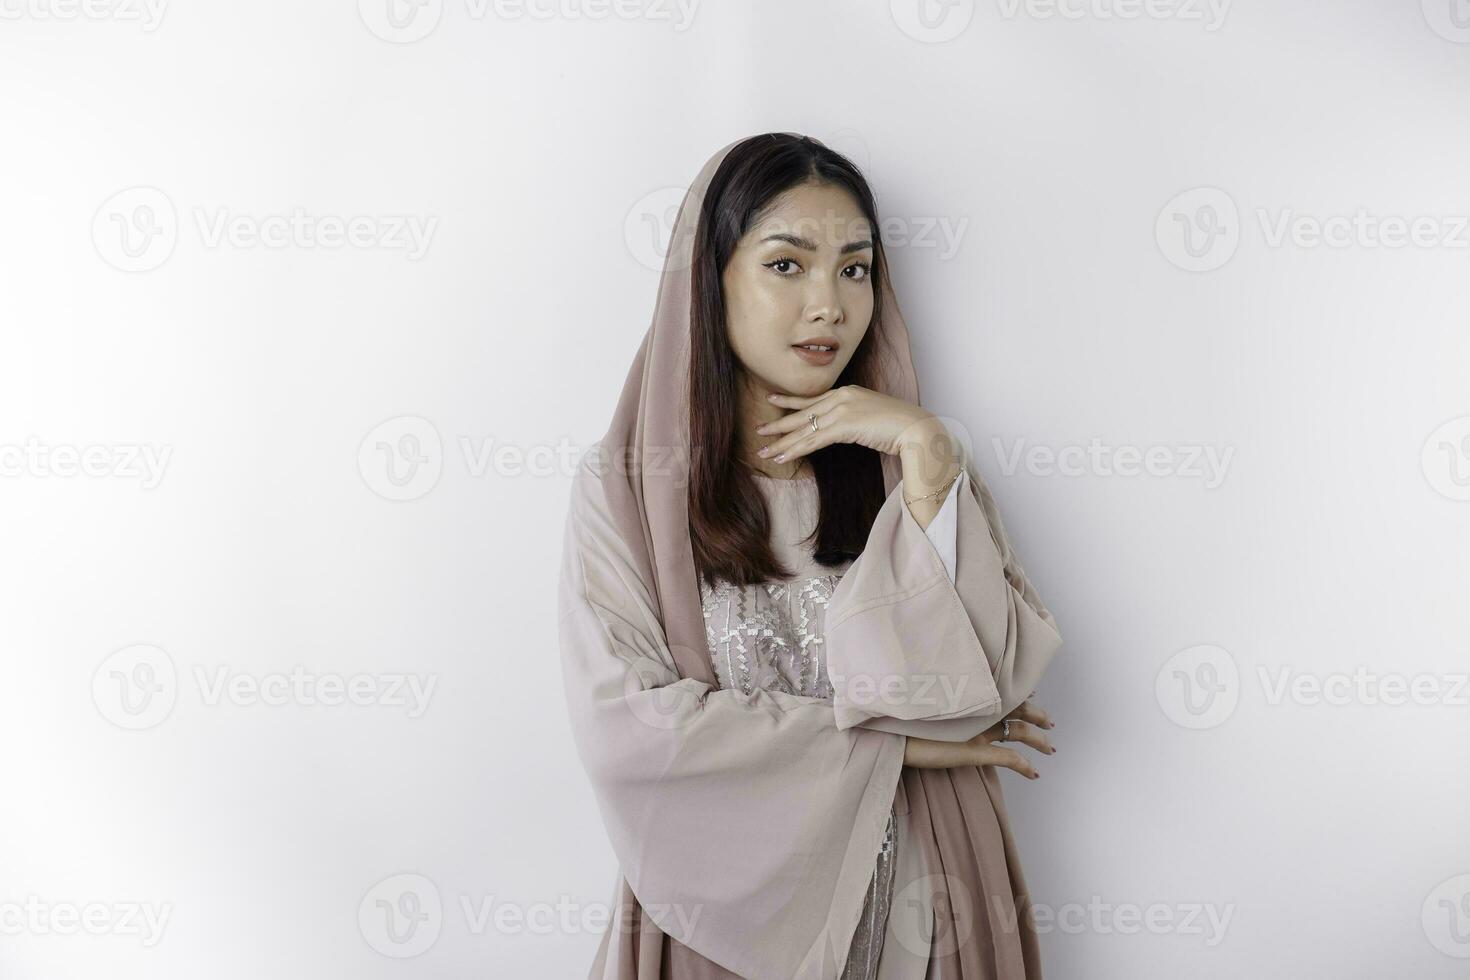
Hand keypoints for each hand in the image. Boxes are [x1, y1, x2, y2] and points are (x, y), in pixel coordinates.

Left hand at [755, 386, 938, 463]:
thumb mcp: (873, 417)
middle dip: (780, 423)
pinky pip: (813, 440)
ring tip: (764, 450)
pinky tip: (783, 456)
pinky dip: (796, 449)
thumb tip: (847, 429)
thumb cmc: (901, 426)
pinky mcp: (844, 426)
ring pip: (805, 429)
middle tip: (759, 430)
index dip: (791, 402)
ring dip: (783, 442)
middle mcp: (842, 397)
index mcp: (848, 392)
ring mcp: (842, 410)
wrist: (916, 428)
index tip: (773, 400)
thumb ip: (856, 419)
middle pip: (804, 413)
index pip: (814, 399)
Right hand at [901, 699, 1056, 778]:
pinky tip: (1033, 773)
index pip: (1001, 690)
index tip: (1030, 694)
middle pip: (1017, 708)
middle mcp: (975, 710)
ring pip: (1019, 731)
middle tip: (1049, 721)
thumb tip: (940, 701)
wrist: (888, 732)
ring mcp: (977, 730)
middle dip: (1037, 714)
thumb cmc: (900, 719)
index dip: (1018, 692)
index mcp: (966, 697)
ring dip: (1038, 740)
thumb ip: (941, 702)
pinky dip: (1024, 766)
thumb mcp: (924, 705)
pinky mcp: (974, 750)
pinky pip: (1009, 758)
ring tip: (1050, 748)